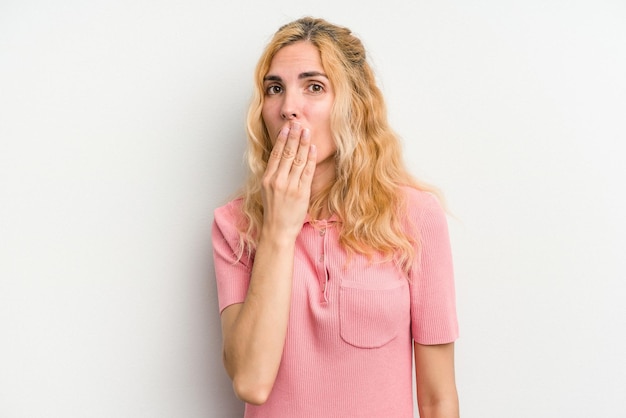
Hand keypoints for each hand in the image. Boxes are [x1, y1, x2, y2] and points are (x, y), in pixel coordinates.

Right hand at [261, 122, 316, 239]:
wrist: (277, 230)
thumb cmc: (274, 211)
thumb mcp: (267, 190)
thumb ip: (273, 174)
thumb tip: (279, 158)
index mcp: (267, 178)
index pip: (275, 154)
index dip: (281, 139)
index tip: (286, 128)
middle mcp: (277, 180)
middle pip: (286, 153)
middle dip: (293, 136)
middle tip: (298, 123)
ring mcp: (289, 186)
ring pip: (296, 160)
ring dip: (302, 143)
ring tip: (306, 131)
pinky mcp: (301, 193)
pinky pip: (306, 172)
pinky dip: (309, 158)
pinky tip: (312, 148)